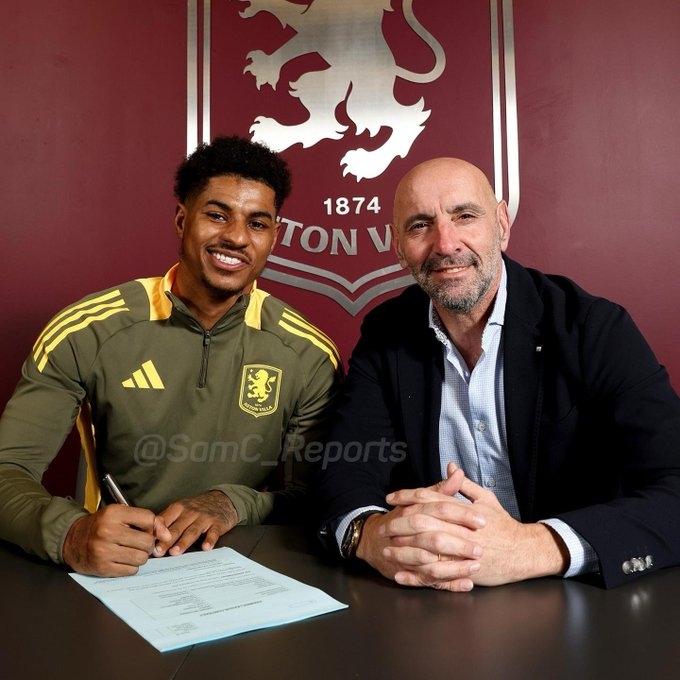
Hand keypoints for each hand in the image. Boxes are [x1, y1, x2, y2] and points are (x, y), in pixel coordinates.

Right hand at [62, 504, 170, 576]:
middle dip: (147, 544)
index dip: (152, 526)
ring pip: (141, 558)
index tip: (146, 530)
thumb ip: (146, 520)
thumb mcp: (121, 514)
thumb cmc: (102, 526)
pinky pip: (131, 571)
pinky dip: (130, 567)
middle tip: (139, 543)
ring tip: (130, 551)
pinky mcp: (102, 567)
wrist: (73, 540)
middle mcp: (107, 531)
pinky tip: (122, 560)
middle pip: (147, 541)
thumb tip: (167, 534)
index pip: (148, 519)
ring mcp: (103, 551)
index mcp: (113, 513)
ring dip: (140, 556)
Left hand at [154, 490, 237, 556]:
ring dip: (183, 542)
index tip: (148, 543)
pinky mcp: (218, 523)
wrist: (223, 500)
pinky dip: (210, 540)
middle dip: (166, 540)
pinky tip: (206, 547)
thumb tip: (148, 539)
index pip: (165, 520)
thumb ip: (166, 522)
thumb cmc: (196, 509)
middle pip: (177, 527)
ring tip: (175, 552)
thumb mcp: (180, 510)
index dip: (156, 532)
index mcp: (178, 508)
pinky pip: (213, 532)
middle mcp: (190, 512)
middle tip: (157, 552)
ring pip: (192, 531)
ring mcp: (204, 518)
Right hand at [355, 467, 485, 591]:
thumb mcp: (421, 501)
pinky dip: (450, 584)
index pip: (441, 509)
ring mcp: (409, 556)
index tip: (482, 520)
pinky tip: (467, 584)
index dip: (462, 514)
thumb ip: (441, 489)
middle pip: (435, 538)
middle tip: (480, 548)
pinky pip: (432, 582)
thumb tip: (458, 472)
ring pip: (432, 564)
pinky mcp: (411, 574)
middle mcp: (410, 534)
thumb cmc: (402, 519)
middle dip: (459, 544)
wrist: (374, 540)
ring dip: (456, 567)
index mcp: (416, 512)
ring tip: (476, 567)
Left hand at [387, 463, 568, 588]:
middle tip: (383, 524)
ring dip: (404, 550)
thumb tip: (450, 466)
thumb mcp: (486, 499)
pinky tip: (401, 575)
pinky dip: (416, 575)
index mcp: (461, 509)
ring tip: (386, 550)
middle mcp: (459, 528)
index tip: (391, 497)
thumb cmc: (503, 525)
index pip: (429, 498)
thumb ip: (464, 485)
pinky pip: (434, 574)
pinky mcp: (463, 571)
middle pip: (422, 523)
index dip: (408, 496)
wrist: (523, 551)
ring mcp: (460, 550)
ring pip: (425, 549)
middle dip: (400, 523)